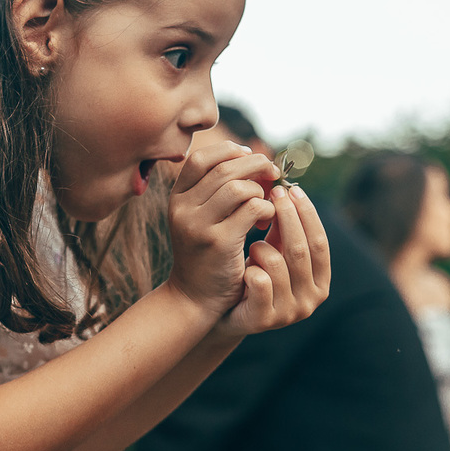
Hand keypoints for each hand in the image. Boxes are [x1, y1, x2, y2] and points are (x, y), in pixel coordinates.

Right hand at [165, 141, 279, 316]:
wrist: (194, 298)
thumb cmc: (205, 254)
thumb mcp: (199, 217)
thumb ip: (216, 189)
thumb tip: (253, 156)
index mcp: (176, 198)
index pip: (200, 158)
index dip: (229, 151)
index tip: (250, 157)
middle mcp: (182, 209)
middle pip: (223, 169)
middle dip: (254, 165)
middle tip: (272, 173)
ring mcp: (198, 226)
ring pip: (238, 187)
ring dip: (260, 190)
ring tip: (265, 205)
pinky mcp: (219, 243)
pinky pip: (251, 209)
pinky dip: (266, 208)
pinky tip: (265, 220)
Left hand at [214, 181, 330, 337]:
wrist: (227, 311)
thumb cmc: (256, 273)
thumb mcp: (276, 250)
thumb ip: (286, 229)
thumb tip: (288, 190)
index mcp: (321, 282)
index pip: (320, 243)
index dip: (307, 214)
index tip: (292, 190)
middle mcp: (310, 301)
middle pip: (299, 250)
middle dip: (286, 217)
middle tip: (271, 194)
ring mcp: (288, 313)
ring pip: (275, 263)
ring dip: (260, 248)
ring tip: (252, 247)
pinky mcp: (263, 320)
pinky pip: (258, 281)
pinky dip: (249, 269)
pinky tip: (243, 270)